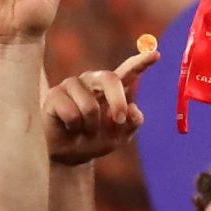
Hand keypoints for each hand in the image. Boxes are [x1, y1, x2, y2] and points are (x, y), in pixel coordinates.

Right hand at [44, 48, 156, 165]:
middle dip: (117, 101)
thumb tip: (134, 109)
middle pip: (110, 79)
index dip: (141, 62)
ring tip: (83, 131)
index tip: (156, 55)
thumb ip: (131, 124)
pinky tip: (68, 128)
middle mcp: (92, 82)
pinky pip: (72, 114)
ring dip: (90, 127)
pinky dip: (75, 128)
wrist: (66, 155)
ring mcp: (72, 85)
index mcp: (110, 89)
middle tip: (119, 120)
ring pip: (90, 106)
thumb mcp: (119, 137)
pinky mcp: (55, 95)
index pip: (128, 71)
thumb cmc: (92, 141)